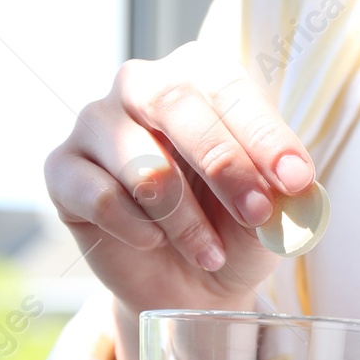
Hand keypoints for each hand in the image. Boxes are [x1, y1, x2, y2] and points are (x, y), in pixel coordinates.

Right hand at [43, 42, 315, 359]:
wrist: (188, 283)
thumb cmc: (233, 229)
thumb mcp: (273, 211)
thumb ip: (283, 191)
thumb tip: (296, 187)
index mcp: (197, 75)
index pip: (228, 87)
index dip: (264, 135)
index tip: (297, 180)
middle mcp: (141, 85)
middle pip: (176, 104)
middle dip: (225, 166)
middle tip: (257, 215)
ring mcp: (94, 122)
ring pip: (144, 166)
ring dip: (186, 222)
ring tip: (208, 253)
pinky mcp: (62, 169)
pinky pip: (102, 198)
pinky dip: (139, 231)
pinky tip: (153, 242)